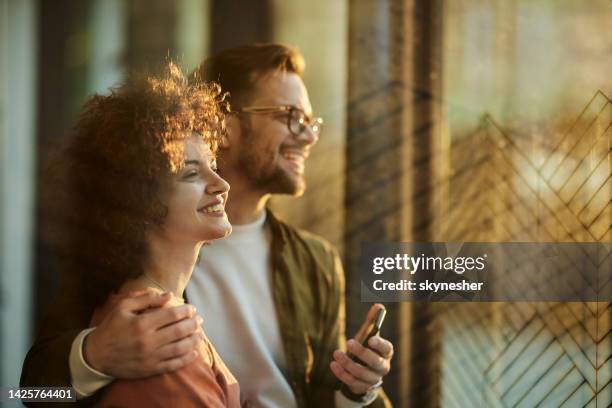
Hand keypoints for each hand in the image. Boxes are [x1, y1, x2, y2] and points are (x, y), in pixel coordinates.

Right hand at [84, 289, 203, 377]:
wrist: (96, 355)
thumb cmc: (111, 327)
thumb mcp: (123, 307)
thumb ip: (146, 298)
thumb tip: (168, 295)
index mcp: (142, 324)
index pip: (172, 315)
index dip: (186, 311)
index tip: (192, 309)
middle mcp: (148, 341)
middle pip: (179, 331)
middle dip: (193, 324)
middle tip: (199, 320)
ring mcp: (150, 357)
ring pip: (180, 348)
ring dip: (194, 340)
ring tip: (200, 334)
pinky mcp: (150, 369)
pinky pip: (173, 365)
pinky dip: (186, 359)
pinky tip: (194, 352)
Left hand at [330, 304, 393, 394]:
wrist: (361, 372)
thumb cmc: (366, 349)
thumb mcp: (368, 335)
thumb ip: (372, 321)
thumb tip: (379, 305)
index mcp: (386, 353)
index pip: (387, 349)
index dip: (380, 344)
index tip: (371, 339)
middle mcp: (382, 367)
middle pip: (375, 362)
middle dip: (362, 353)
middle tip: (349, 342)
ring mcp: (372, 379)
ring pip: (362, 373)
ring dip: (348, 363)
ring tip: (336, 353)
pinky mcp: (362, 387)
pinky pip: (352, 382)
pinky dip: (342, 373)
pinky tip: (333, 364)